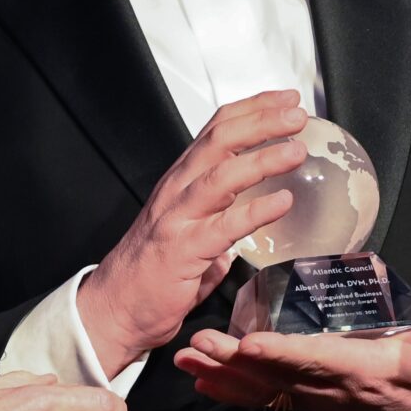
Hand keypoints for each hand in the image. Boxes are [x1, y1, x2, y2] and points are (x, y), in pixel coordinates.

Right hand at [78, 90, 308, 373]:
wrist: (113, 310)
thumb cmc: (150, 275)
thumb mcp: (189, 237)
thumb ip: (218, 232)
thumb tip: (245, 239)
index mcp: (181, 181)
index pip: (217, 130)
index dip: (253, 109)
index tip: (287, 100)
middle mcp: (177, 190)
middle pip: (220, 140)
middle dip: (262, 121)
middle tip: (298, 113)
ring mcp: (177, 218)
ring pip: (220, 174)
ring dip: (262, 158)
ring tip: (296, 150)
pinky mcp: (181, 250)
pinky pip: (224, 226)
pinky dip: (255, 211)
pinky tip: (282, 202)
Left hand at [171, 304, 410, 410]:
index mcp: (366, 369)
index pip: (318, 359)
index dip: (283, 353)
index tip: (249, 343)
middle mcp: (334, 389)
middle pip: (277, 375)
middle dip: (235, 360)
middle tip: (197, 342)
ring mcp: (321, 399)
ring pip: (264, 388)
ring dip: (223, 374)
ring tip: (183, 357)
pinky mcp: (315, 401)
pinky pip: (267, 399)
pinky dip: (233, 391)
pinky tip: (201, 381)